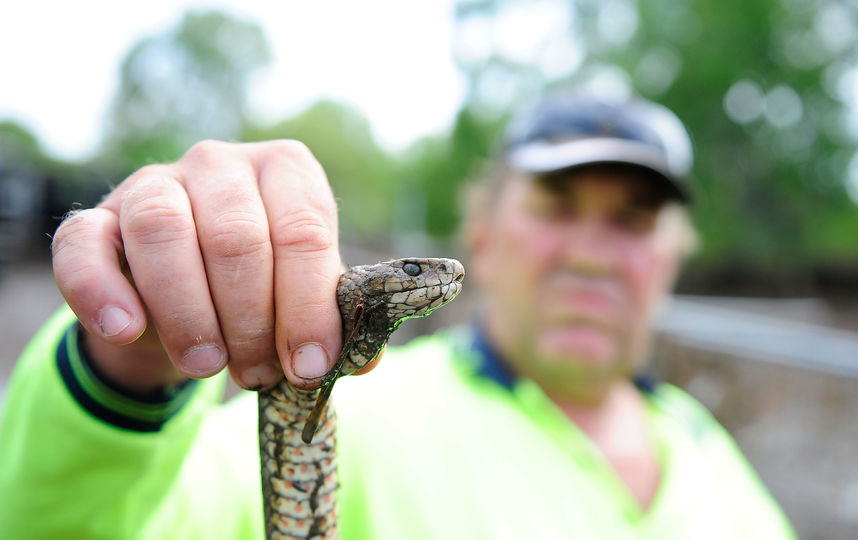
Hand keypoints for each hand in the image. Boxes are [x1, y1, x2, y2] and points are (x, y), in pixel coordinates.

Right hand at [52, 140, 343, 392]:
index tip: (309, 366)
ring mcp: (155, 182)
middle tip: (259, 374)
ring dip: (188, 311)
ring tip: (207, 366)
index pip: (303, 230)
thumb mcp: (303, 294)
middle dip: (251, 320)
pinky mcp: (97, 216)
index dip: (308, 306)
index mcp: (287, 170)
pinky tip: (127, 331)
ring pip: (164, 231)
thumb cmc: (263, 286)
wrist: (190, 289)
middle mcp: (221, 163)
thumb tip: (365, 361)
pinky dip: (100, 290)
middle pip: (236, 236)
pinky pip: (84, 244)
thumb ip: (332, 319)